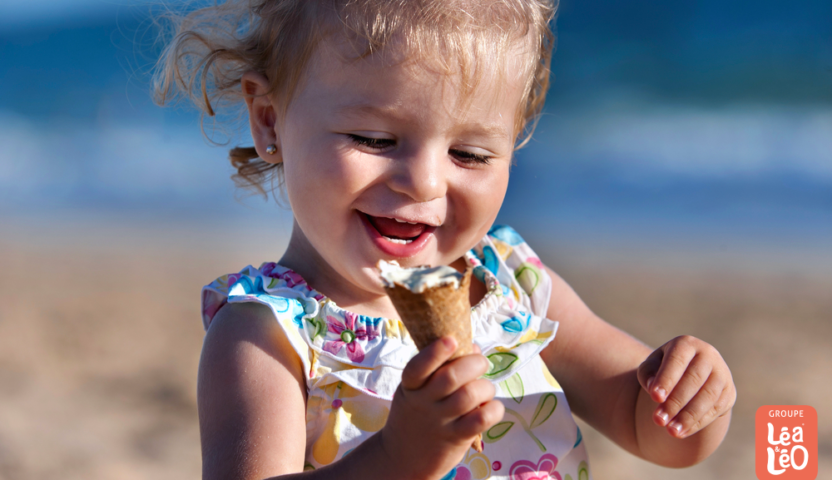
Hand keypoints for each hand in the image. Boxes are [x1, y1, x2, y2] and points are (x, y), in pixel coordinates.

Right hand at [379, 337, 503, 479]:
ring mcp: (440, 421)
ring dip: (486, 387)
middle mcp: (423, 403)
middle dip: (474, 363)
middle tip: (480, 363)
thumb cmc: (416, 413)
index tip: (451, 340)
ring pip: (470, 395)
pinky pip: (482, 419)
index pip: (418, 367)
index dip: (435, 352)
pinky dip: (494, 408)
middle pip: (451, 377)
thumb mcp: (417, 389)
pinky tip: (491, 407)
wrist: (403, 457)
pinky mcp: (457, 438)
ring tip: (485, 388)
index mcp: (411, 386)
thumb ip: (439, 368)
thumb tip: (473, 348)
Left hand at [637, 335, 735, 438]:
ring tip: (670, 431)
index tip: (655, 398)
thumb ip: (647, 374)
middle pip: (693, 380)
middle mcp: (708, 355)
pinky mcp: (729, 393)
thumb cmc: (664, 370)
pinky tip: (682, 432)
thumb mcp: (651, 368)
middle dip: (675, 402)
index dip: (666, 379)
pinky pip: (715, 410)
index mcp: (686, 344)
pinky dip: (698, 423)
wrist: (689, 377)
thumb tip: (653, 388)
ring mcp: (722, 374)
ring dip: (688, 416)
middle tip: (658, 420)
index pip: (677, 360)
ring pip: (708, 396)